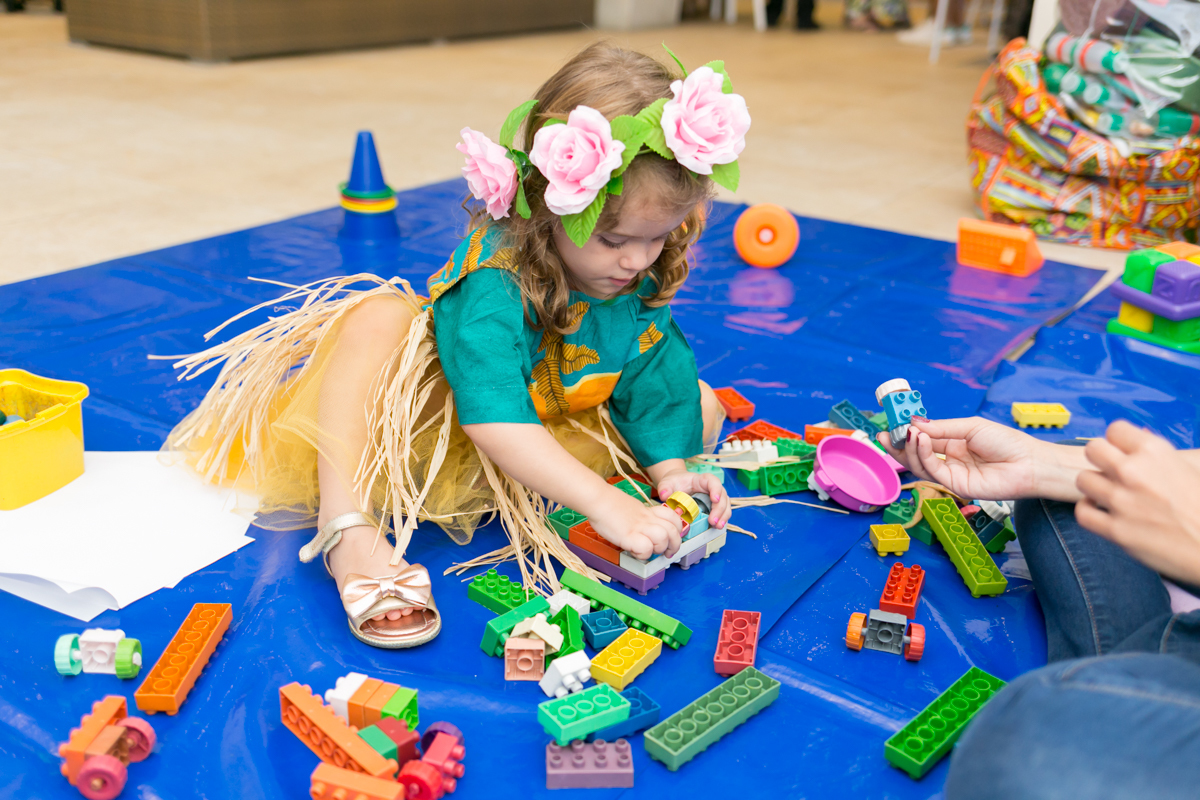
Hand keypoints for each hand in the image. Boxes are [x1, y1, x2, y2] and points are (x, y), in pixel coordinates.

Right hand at [587, 491, 683, 560]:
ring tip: (648, 551)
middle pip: (673, 531)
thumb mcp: (631, 507)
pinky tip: (634, 551)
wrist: (598, 499)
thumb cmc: (608, 504)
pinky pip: (645, 549)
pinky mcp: (629, 536)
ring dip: (658, 548)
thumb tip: (641, 529)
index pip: (674, 518)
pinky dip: (643, 554)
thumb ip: (640, 517)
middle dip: (674, 545)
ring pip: (663, 538)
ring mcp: (639, 527)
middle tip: (667, 552)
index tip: (671, 538)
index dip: (677, 529)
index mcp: (648, 512)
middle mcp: (647, 519)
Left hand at [654, 468, 731, 529]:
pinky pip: (722, 512)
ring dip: (723, 516)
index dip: (716, 489)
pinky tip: (717, 527)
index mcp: (702, 479)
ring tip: (717, 526)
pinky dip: (721, 519)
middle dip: (719, 509)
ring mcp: (715, 497)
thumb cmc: (675, 482)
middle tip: (712, 520)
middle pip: (722, 496)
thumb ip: (665, 488)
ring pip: (725, 505)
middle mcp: (712, 488)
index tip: (714, 499)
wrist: (677, 485)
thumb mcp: (667, 483)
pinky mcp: (715, 506)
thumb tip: (664, 495)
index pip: (713, 481)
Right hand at [878, 416, 1080, 501]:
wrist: (1029, 463)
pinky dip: (922, 456)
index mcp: (953, 443)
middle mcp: (949, 459)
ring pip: (919, 465)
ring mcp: (951, 474)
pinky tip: (920, 441)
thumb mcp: (970, 426)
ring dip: (909, 449)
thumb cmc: (1006, 442)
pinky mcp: (955, 486)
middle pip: (916, 455)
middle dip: (898, 446)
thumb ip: (941, 428)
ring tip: (907, 434)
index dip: (907, 434)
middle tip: (885, 435)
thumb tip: (914, 424)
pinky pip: (931, 471)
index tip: (893, 425)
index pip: (923, 440)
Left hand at [1076, 420, 1199, 586]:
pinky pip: (1082, 512)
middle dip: (1101, 458)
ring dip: (1094, 485)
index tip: (1124, 452)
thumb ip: (1163, 454)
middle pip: (1092, 450)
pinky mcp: (1116, 531)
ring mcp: (1122, 501)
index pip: (1116, 429)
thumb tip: (1143, 440)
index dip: (1119, 442)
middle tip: (1112, 471)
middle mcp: (1134, 472)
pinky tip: (1101, 511)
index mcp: (1155, 452)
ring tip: (1108, 492)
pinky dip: (1088, 510)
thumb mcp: (1193, 467)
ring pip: (1083, 479)